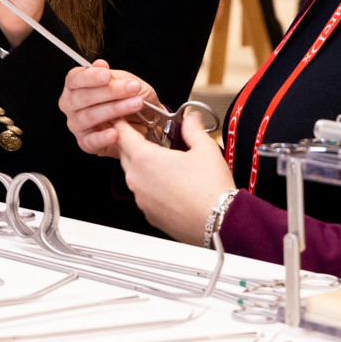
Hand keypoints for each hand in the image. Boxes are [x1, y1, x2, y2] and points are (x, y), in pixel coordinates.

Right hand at [59, 61, 158, 157]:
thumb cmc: (132, 98)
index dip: (90, 77)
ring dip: (114, 110)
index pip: (75, 78)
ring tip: (135, 104)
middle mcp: (71, 104)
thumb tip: (99, 64)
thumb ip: (113, 75)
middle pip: (83, 97)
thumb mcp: (127, 82)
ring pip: (89, 117)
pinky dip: (103, 137)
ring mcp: (77, 124)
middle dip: (110, 92)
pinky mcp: (86, 143)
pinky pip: (91, 141)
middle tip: (132, 88)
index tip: (107, 75)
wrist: (147, 122)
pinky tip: (115, 132)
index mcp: (76, 85)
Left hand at [111, 111, 234, 245]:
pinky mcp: (149, 214)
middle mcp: (138, 180)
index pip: (122, 135)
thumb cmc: (211, 190)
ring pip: (133, 177)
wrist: (219, 222)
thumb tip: (192, 119)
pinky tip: (166, 184)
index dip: (121, 124)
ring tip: (158, 161)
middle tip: (140, 136)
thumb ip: (193, 129)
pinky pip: (142, 195)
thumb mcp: (205, 149)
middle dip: (129, 144)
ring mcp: (142, 199)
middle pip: (124, 155)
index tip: (120, 120)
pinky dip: (149, 187)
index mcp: (146, 159)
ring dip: (140, 166)